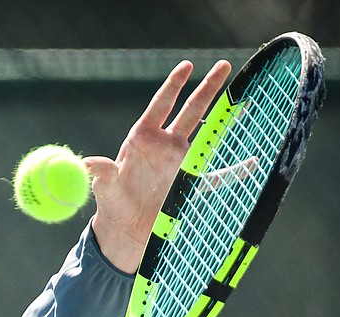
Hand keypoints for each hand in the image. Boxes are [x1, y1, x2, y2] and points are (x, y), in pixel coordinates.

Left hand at [87, 59, 232, 273]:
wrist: (126, 229)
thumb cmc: (113, 204)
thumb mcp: (104, 189)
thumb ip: (101, 174)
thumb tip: (88, 163)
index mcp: (142, 139)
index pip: (161, 104)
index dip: (174, 84)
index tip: (186, 66)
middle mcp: (165, 145)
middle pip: (191, 110)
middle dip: (207, 87)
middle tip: (224, 64)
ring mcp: (180, 162)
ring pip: (207, 134)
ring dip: (224, 118)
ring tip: (244, 100)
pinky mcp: (191, 183)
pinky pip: (217, 175)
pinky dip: (235, 171)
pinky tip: (252, 163)